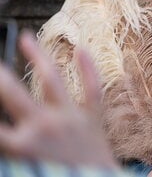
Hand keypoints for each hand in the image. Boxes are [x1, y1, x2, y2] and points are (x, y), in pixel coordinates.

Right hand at [0, 32, 117, 168]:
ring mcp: (70, 119)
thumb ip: (11, 150)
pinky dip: (88, 69)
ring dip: (38, 56)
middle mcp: (43, 127)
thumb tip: (8, 137)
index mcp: (21, 147)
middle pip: (11, 93)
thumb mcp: (23, 172)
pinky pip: (93, 89)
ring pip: (51, 80)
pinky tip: (82, 49)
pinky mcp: (93, 120)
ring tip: (27, 37)